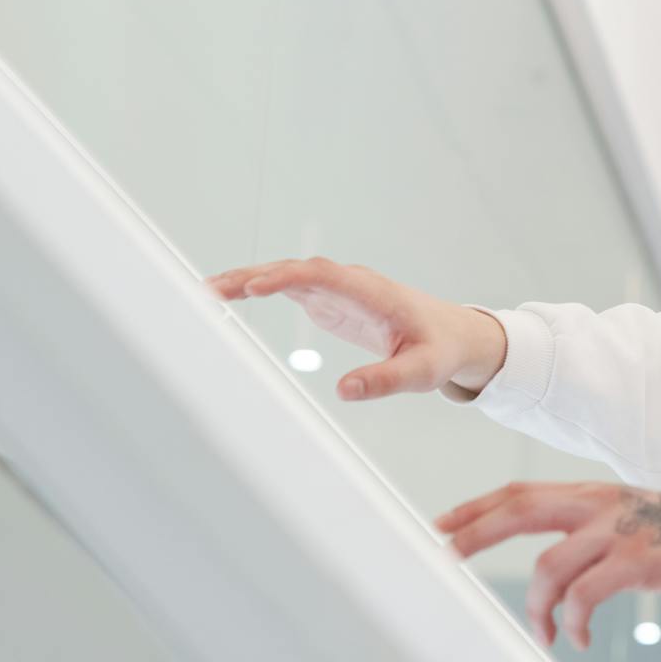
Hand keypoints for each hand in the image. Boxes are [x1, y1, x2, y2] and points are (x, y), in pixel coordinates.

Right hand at [207, 257, 505, 400]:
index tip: (256, 287)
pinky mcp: (330, 302)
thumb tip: (343, 391)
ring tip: (205, 292)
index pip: (323, 274)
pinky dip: (258, 289)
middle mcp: (351, 283)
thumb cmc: (442, 349)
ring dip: (248, 280)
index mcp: (373, 292)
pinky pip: (289, 288)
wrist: (455, 334)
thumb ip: (386, 380)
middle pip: (295, 270)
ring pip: (287, 276)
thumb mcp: (423, 371)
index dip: (288, 277)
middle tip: (209, 290)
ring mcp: (338, 290)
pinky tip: (227, 298)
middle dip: (253, 276)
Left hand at [435, 482, 660, 648]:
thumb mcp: (634, 520)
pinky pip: (585, 596)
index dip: (480, 505)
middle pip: (521, 509)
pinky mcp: (640, 560)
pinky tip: (580, 637)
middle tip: (447, 554)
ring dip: (536, 607)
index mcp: (596, 495)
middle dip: (477, 532)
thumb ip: (594, 530)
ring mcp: (621, 530)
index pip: (524, 492)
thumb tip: (555, 563)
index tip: (444, 522)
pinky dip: (574, 621)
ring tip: (548, 632)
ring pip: (548, 565)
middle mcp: (602, 505)